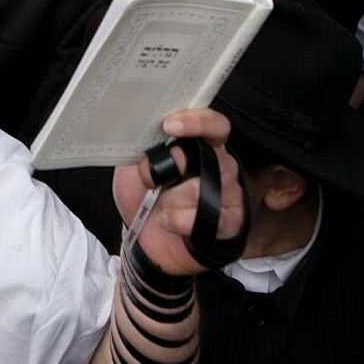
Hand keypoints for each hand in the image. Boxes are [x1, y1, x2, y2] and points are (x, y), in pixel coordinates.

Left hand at [111, 109, 244, 278]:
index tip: (170, 126)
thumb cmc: (145, 198)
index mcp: (200, 146)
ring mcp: (229, 195)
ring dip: (170, 200)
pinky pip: (207, 218)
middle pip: (209, 157)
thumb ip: (141, 151)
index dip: (196, 121)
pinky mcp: (230, 223)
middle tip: (154, 181)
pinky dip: (178, 221)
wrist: (146, 241)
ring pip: (203, 189)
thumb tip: (145, 140)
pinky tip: (168, 222)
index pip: (213, 125)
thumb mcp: (133, 169)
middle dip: (174, 168)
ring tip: (161, 206)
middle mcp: (220, 166)